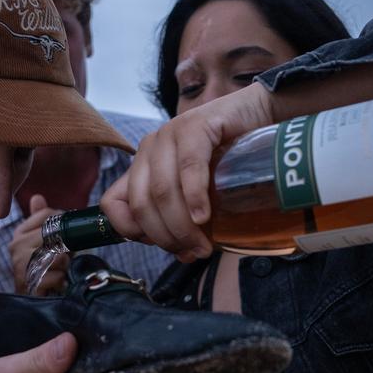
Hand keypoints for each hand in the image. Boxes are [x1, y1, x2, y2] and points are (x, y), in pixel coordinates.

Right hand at [9, 194, 68, 293]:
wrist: (32, 297)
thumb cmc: (42, 267)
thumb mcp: (43, 242)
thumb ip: (41, 220)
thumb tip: (37, 197)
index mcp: (20, 233)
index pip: (46, 214)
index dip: (64, 222)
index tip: (70, 232)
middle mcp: (16, 246)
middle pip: (55, 235)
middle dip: (67, 246)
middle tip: (67, 255)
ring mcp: (21, 265)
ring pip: (59, 256)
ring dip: (65, 265)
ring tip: (60, 271)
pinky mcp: (29, 283)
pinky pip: (58, 275)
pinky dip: (62, 280)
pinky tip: (56, 283)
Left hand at [100, 83, 275, 260]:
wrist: (261, 117)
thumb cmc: (231, 160)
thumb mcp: (198, 192)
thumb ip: (184, 219)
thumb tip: (184, 255)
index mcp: (142, 165)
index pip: (112, 203)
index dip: (132, 231)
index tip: (163, 246)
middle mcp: (149, 149)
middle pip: (140, 203)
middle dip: (165, 237)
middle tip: (194, 252)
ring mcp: (169, 134)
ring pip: (162, 191)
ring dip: (182, 226)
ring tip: (204, 245)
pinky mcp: (195, 125)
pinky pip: (189, 166)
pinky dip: (195, 196)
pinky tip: (203, 216)